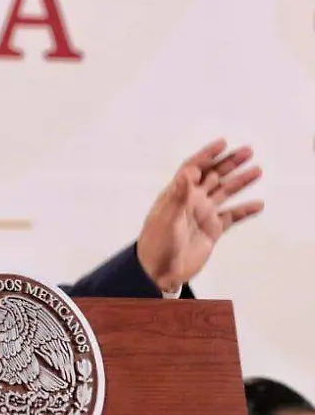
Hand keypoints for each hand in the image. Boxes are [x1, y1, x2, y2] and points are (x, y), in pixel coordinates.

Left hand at [137, 139, 263, 292]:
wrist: (159, 271)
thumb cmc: (156, 244)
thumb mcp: (167, 219)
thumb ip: (178, 196)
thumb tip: (187, 173)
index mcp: (177, 195)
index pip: (193, 168)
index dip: (207, 155)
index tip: (222, 143)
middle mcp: (191, 201)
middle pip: (213, 176)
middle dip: (229, 163)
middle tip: (248, 151)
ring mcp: (202, 215)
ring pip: (225, 193)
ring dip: (240, 182)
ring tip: (256, 171)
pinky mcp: (212, 230)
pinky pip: (231, 216)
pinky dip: (245, 210)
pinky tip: (257, 204)